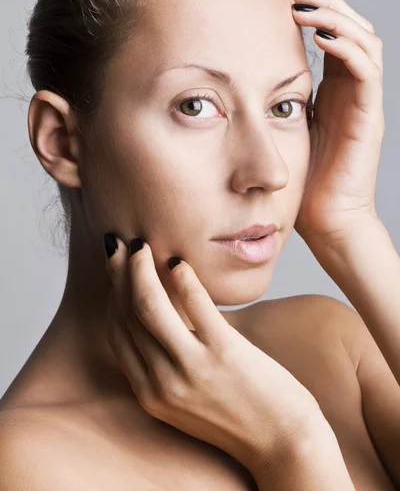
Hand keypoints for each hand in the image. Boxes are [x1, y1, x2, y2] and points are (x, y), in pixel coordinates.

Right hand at [103, 234, 322, 474]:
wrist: (284, 445)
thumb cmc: (239, 417)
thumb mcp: (187, 400)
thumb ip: (167, 367)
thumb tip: (160, 323)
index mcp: (150, 393)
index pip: (117, 333)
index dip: (112, 296)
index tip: (115, 270)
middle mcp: (163, 381)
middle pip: (127, 314)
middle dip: (117, 274)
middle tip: (118, 244)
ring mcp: (192, 367)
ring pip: (149, 306)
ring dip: (138, 270)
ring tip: (141, 246)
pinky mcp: (224, 352)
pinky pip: (195, 304)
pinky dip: (183, 278)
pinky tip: (179, 261)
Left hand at [291, 0, 383, 246]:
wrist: (325, 220)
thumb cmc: (300, 179)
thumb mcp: (284, 128)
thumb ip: (277, 100)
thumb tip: (242, 76)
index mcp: (333, 89)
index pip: (334, 34)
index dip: (313, 10)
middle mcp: (352, 90)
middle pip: (353, 27)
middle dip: (326, 3)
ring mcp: (364, 101)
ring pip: (365, 39)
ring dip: (336, 16)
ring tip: (303, 7)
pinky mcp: (369, 116)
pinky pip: (367, 70)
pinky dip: (346, 47)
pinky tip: (319, 37)